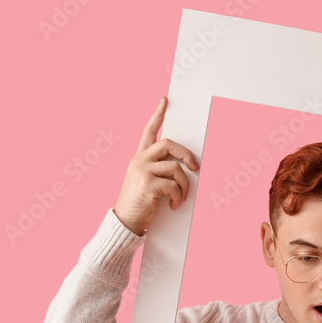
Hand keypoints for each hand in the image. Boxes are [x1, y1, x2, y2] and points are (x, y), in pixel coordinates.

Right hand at [114, 96, 199, 234]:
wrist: (126, 221)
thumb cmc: (139, 203)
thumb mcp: (143, 180)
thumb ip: (156, 168)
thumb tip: (181, 166)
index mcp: (139, 158)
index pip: (148, 131)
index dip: (157, 115)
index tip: (165, 101)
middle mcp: (139, 160)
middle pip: (168, 144)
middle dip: (186, 154)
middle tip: (195, 168)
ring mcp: (142, 171)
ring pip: (175, 167)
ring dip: (184, 184)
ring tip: (182, 196)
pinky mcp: (148, 185)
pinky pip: (173, 185)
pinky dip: (179, 196)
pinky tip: (175, 204)